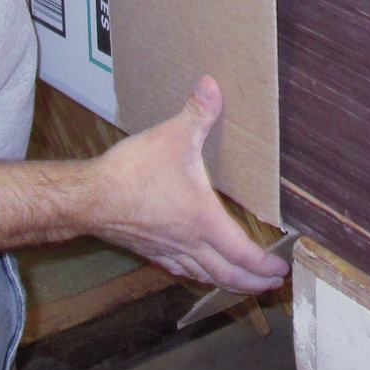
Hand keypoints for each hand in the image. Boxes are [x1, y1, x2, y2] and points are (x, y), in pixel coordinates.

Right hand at [88, 76, 291, 292]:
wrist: (88, 198)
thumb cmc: (131, 172)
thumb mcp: (171, 136)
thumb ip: (197, 112)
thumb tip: (213, 83)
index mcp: (203, 220)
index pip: (243, 253)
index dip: (264, 266)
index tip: (281, 271)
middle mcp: (189, 242)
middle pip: (227, 274)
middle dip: (252, 283)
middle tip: (271, 285)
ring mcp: (167, 250)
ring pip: (204, 276)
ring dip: (227, 282)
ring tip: (242, 283)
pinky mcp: (148, 251)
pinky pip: (181, 270)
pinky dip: (198, 274)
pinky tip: (197, 270)